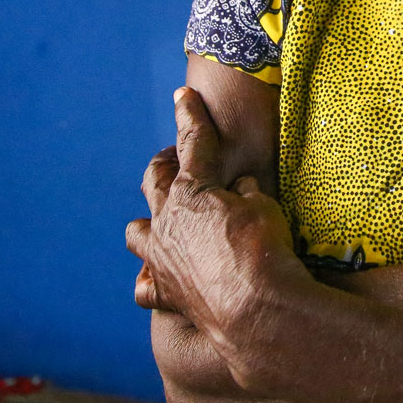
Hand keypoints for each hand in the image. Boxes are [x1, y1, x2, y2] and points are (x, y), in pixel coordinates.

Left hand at [130, 88, 312, 349]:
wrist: (254, 308)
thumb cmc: (264, 247)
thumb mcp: (264, 207)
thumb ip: (247, 193)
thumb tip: (241, 188)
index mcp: (193, 189)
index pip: (193, 142)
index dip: (190, 115)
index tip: (183, 94)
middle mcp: (168, 219)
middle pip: (155, 180)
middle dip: (165, 164)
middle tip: (178, 158)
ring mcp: (161, 257)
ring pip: (137, 232)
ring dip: (149, 222)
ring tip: (165, 221)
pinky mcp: (166, 293)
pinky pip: (145, 287)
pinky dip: (152, 280)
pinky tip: (162, 279)